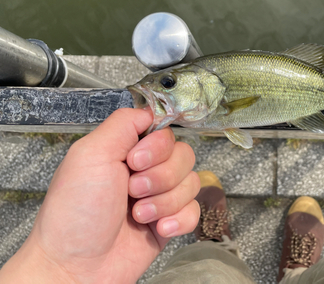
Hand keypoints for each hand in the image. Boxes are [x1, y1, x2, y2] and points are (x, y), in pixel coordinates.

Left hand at [0, 108, 199, 283]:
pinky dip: (178, 220)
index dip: (157, 147)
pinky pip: (194, 210)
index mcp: (126, 150)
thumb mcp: (89, 155)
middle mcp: (145, 170)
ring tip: (138, 214)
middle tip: (133, 190)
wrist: (76, 267)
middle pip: (183, 155)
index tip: (134, 162)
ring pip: (192, 182)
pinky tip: (157, 228)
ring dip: (165, 201)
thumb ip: (122, 125)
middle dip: (160, 176)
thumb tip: (150, 111)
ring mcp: (158, 197)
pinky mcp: (168, 221)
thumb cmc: (74, 215)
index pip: (164, 132)